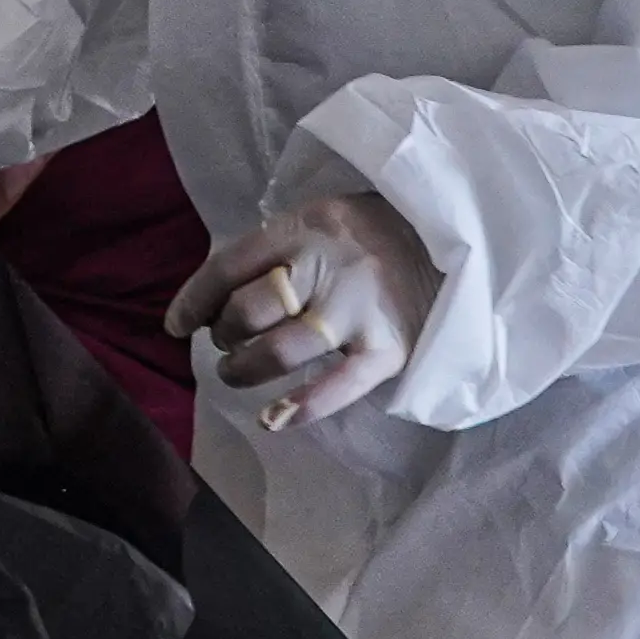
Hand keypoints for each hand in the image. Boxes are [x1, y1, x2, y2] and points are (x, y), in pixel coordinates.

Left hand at [165, 193, 440, 429]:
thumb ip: (281, 247)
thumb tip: (219, 294)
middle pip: (249, 309)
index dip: (194, 300)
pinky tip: (273, 420)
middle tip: (225, 341)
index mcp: (306, 226)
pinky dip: (301, 408)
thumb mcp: (325, 218)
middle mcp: (329, 266)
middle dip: (223, 332)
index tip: (177, 325)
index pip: (229, 265)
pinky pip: (337, 386)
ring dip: (245, 368)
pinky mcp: (389, 349)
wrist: (463, 240)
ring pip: (280, 350)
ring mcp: (359, 311)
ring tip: (237, 370)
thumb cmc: (380, 233)